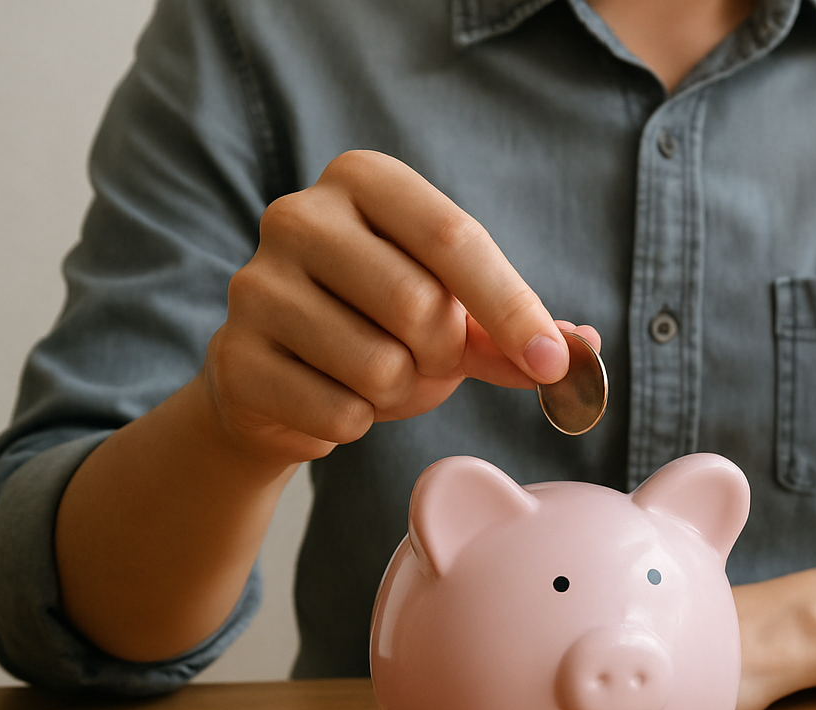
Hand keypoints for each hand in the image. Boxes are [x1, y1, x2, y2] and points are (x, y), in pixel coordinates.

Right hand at [199, 149, 598, 465]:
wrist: (280, 383)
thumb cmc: (379, 331)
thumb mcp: (455, 319)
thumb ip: (515, 332)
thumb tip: (581, 348)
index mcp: (364, 181)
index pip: (452, 237)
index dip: (512, 306)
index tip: (553, 361)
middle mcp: (299, 215)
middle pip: (417, 303)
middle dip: (443, 354)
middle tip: (427, 358)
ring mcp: (254, 283)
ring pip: (378, 365)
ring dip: (400, 392)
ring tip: (376, 376)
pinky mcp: (234, 355)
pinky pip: (338, 411)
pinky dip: (357, 422)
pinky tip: (335, 399)